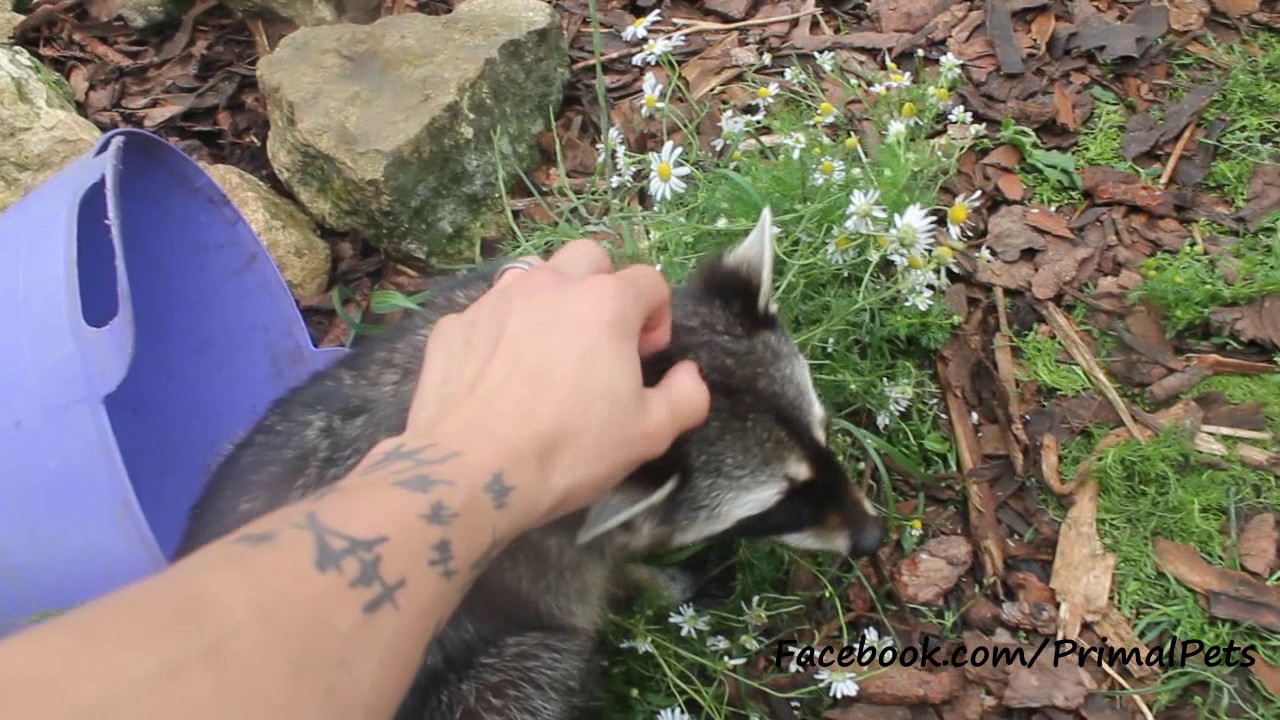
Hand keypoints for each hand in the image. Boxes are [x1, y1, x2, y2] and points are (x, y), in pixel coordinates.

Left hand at [405, 240, 710, 526]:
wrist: (471, 471)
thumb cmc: (569, 450)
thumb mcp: (649, 434)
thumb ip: (685, 396)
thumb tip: (687, 374)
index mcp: (605, 303)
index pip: (649, 281)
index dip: (657, 317)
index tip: (645, 357)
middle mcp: (550, 284)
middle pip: (589, 258)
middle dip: (603, 288)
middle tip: (600, 340)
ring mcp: (496, 299)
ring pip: (534, 275)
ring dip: (551, 300)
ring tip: (548, 350)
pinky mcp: (455, 324)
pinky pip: (489, 312)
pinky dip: (502, 331)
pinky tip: (499, 375)